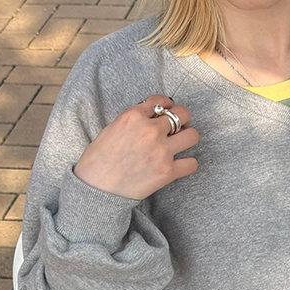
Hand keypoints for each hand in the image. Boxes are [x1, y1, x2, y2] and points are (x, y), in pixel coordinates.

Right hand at [73, 95, 199, 200]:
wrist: (97, 188)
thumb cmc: (99, 160)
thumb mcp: (113, 128)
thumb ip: (134, 120)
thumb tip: (151, 118)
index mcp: (134, 116)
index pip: (160, 101)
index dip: (167, 106)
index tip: (167, 111)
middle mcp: (150, 130)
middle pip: (182, 114)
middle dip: (182, 119)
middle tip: (179, 127)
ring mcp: (161, 151)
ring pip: (192, 136)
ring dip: (188, 138)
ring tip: (181, 144)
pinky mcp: (167, 172)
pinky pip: (192, 164)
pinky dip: (189, 164)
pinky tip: (181, 165)